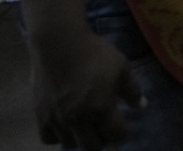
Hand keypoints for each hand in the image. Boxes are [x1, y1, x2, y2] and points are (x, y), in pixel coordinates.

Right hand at [31, 30, 140, 150]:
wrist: (59, 43)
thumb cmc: (94, 53)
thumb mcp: (121, 67)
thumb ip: (132, 89)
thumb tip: (142, 106)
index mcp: (101, 109)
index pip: (116, 135)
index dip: (122, 131)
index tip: (121, 123)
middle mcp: (79, 120)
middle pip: (93, 147)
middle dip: (103, 139)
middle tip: (104, 127)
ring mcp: (58, 119)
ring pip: (71, 144)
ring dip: (81, 138)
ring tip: (85, 126)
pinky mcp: (41, 115)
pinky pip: (48, 138)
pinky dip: (58, 135)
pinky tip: (65, 124)